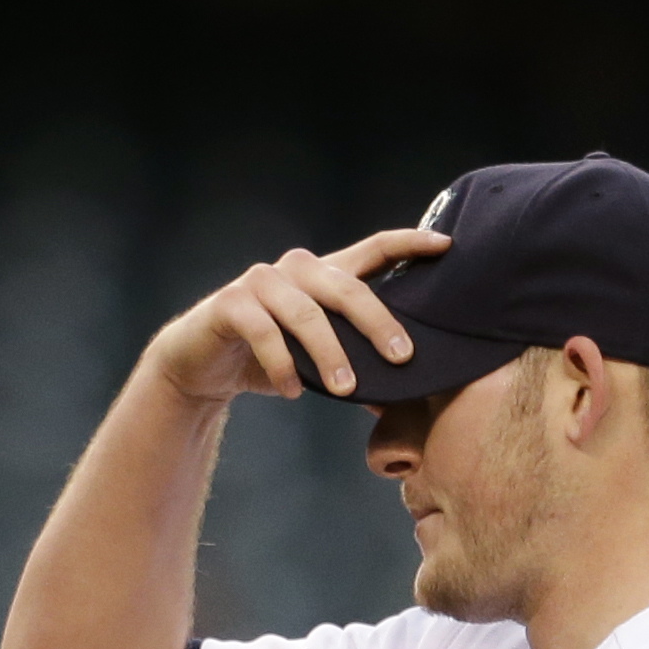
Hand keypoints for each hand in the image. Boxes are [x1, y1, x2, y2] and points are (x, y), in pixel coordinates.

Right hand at [144, 228, 451, 404]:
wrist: (201, 366)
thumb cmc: (267, 362)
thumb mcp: (318, 366)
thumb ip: (357, 372)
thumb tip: (405, 405)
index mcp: (324, 276)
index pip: (373, 250)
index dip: (409, 243)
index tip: (446, 245)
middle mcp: (295, 270)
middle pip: (346, 288)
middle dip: (378, 323)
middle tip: (402, 358)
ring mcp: (261, 283)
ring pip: (306, 314)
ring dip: (330, 354)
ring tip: (346, 390)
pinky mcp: (231, 304)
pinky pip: (265, 333)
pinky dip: (282, 365)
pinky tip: (294, 391)